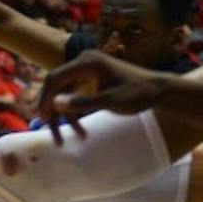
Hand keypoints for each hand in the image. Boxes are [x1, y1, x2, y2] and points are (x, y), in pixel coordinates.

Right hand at [37, 49, 170, 143]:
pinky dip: (74, 113)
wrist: (159, 90)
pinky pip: (73, 95)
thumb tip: (54, 103)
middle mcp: (83, 62)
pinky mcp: (90, 78)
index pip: (54, 78)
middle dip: (51, 111)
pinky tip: (79, 132)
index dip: (45, 100)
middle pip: (55, 87)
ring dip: (62, 116)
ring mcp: (86, 69)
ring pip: (63, 93)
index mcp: (87, 62)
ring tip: (62, 140)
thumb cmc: (138, 94)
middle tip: (50, 132)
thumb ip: (82, 102)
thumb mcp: (111, 101)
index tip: (43, 120)